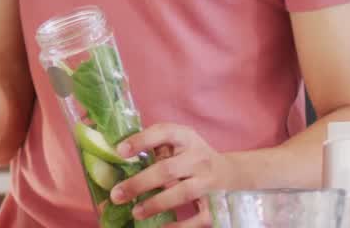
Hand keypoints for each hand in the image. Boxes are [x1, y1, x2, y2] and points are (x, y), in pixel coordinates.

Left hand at [110, 124, 238, 227]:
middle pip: (167, 169)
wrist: (233, 173)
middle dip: (139, 183)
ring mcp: (209, 182)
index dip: (141, 140)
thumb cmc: (193, 156)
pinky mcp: (216, 205)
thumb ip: (155, 145)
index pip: (164, 132)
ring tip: (135, 212)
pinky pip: (199, 218)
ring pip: (182, 193)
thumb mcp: (179, 143)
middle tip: (116, 194)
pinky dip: (180, 226)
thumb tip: (115, 154)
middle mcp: (199, 158)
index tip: (120, 151)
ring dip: (156, 204)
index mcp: (186, 137)